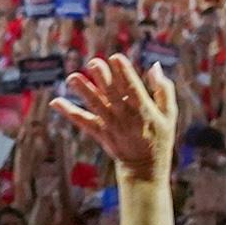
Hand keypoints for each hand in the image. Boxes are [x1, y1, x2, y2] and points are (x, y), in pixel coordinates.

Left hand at [54, 56, 176, 183]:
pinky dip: (69, 112)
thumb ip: (164, 89)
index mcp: (144, 110)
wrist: (145, 167)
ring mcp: (111, 125)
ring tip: (72, 78)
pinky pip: (82, 122)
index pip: (133, 88)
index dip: (125, 73)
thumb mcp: (170, 114)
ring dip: (83, 91)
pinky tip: (56, 101)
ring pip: (95, 106)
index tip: (116, 57)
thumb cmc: (159, 136)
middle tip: (93, 62)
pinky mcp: (100, 133)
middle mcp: (125, 117)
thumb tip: (155, 66)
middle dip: (102, 78)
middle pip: (112, 94)